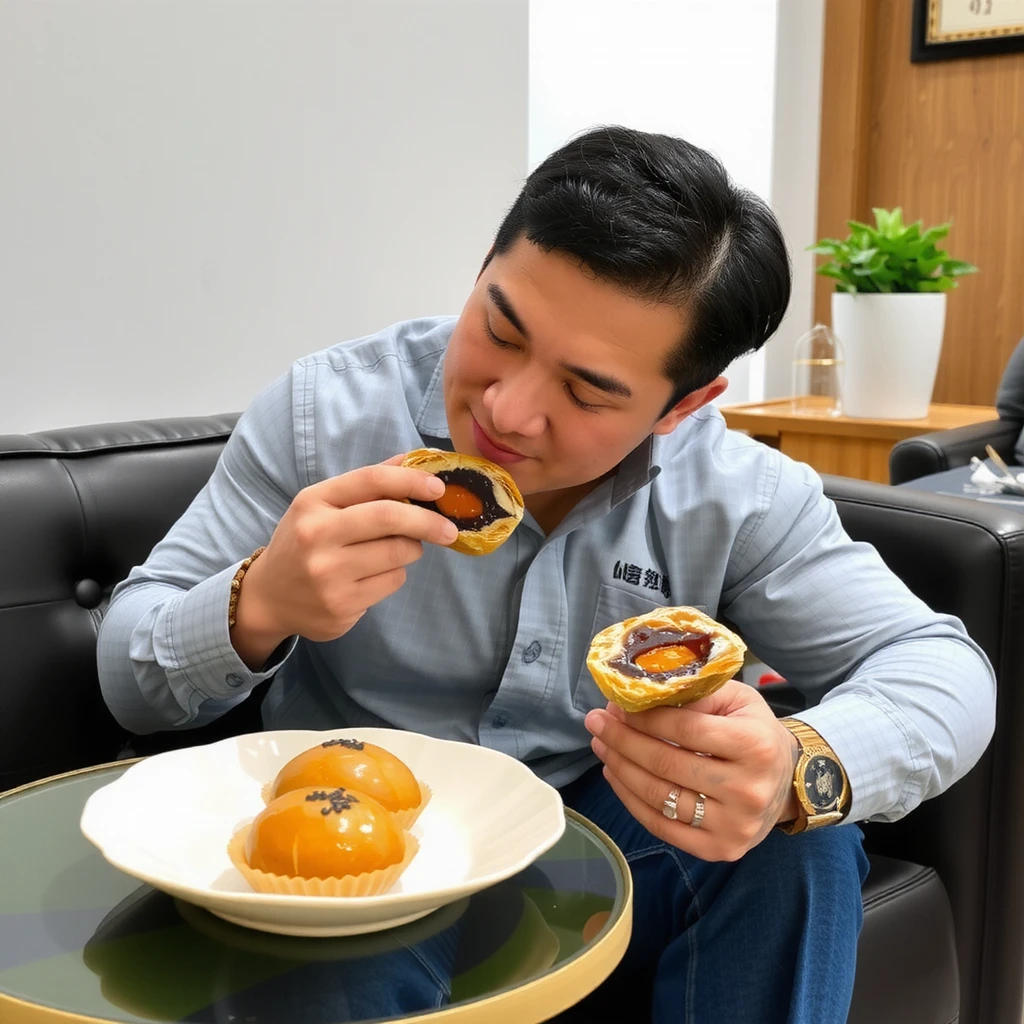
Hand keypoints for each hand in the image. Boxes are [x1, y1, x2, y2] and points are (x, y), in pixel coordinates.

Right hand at [232, 455, 457, 665]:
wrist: (268, 597)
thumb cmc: (305, 542)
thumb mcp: (323, 505)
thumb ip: (366, 485)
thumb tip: (414, 461)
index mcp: (313, 501)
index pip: (371, 481)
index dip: (412, 481)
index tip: (439, 488)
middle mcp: (316, 535)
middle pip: (389, 518)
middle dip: (428, 521)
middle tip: (449, 528)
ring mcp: (327, 574)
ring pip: (398, 554)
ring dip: (411, 550)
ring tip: (399, 549)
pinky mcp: (341, 606)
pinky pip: (391, 582)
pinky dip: (395, 574)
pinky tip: (374, 575)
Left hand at [584, 680, 799, 861]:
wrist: (787, 783)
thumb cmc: (755, 733)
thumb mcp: (736, 701)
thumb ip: (693, 695)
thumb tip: (637, 696)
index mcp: (755, 745)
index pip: (684, 728)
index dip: (644, 717)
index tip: (616, 706)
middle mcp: (747, 790)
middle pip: (666, 763)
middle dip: (622, 739)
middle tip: (596, 722)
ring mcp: (734, 826)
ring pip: (658, 796)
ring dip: (620, 768)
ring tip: (601, 746)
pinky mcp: (719, 850)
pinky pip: (661, 826)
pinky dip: (631, 800)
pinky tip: (616, 775)